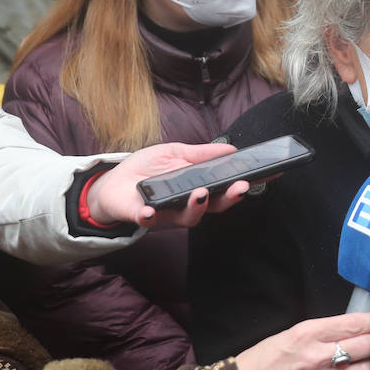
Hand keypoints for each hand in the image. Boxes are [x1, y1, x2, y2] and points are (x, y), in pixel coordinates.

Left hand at [85, 142, 249, 227]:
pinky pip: (147, 220)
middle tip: (238, 188)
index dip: (239, 188)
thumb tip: (231, 150)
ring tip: (200, 194)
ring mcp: (165, 213)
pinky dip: (149, 217)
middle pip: (212, 208)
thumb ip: (202, 154)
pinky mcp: (140, 215)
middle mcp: (185, 205)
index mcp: (196, 190)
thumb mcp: (177, 153)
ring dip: (195, 207)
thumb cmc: (147, 169)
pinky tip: (151, 212)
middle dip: (227, 199)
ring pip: (186, 217)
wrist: (113, 182)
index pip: (223, 192)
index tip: (256, 179)